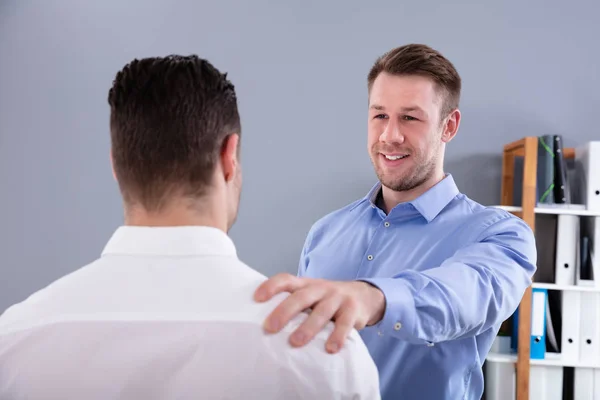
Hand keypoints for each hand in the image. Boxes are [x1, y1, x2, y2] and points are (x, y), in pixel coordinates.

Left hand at [254, 273, 385, 353]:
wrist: (363, 295)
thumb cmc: (327, 300)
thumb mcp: (311, 296)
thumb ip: (294, 304)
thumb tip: (263, 326)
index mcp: (306, 284)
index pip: (286, 279)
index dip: (271, 286)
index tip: (257, 298)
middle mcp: (320, 288)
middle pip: (301, 297)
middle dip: (284, 312)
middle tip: (269, 327)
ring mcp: (337, 298)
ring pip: (321, 311)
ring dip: (308, 327)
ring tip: (295, 342)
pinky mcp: (352, 310)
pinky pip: (345, 323)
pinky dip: (338, 336)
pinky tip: (331, 349)